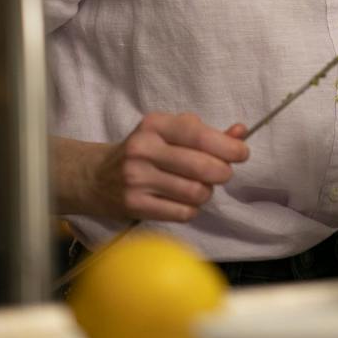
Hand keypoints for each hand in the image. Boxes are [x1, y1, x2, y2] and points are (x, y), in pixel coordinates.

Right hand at [86, 113, 248, 221]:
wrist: (95, 177)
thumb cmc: (143, 152)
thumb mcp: (169, 133)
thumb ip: (206, 133)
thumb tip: (242, 132)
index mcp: (155, 125)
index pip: (199, 135)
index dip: (228, 146)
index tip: (242, 153)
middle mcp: (143, 149)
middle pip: (203, 167)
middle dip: (223, 172)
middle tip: (221, 173)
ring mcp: (137, 179)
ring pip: (196, 193)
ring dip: (206, 193)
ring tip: (197, 187)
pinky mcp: (134, 205)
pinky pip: (183, 213)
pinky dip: (191, 209)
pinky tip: (182, 201)